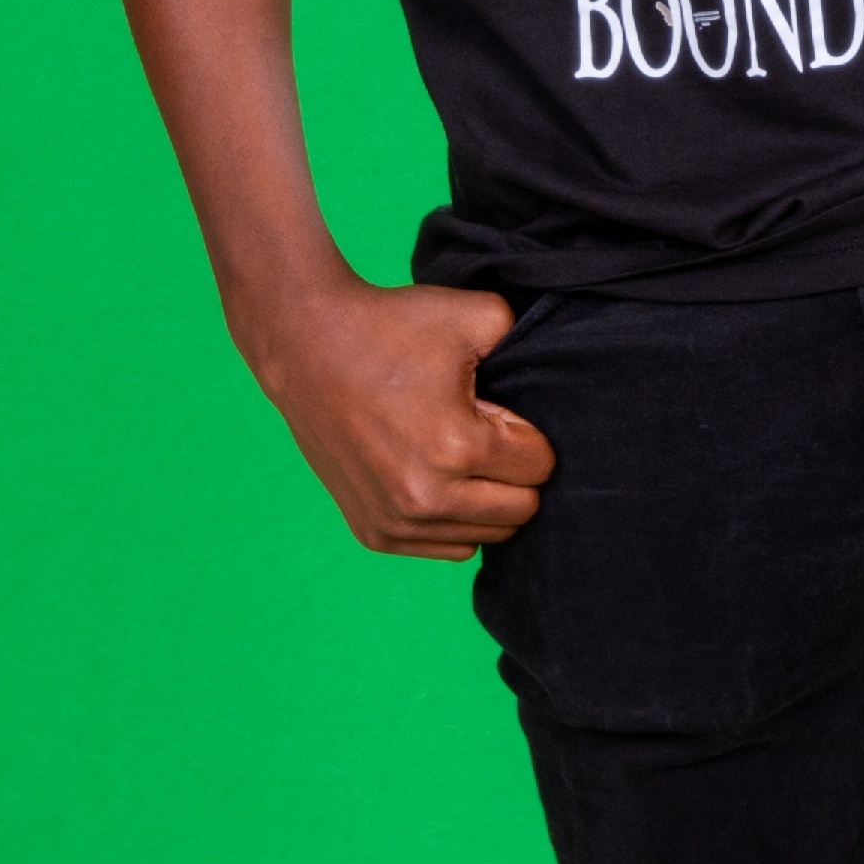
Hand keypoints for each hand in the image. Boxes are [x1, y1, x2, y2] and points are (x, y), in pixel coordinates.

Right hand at [234, 270, 556, 560]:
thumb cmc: (392, 326)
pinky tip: (432, 475)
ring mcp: (396, 522)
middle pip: (521, 511)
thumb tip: (556, 376)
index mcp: (458, 447)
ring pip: (485, 536)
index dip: (526, 433)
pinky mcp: (374, 532)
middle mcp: (426, 497)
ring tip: (452, 451)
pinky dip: (451, 518)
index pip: (540, 466)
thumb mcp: (477, 316)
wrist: (307, 344)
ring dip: (484, 499)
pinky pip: (446, 547)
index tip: (494, 408)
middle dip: (514, 472)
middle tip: (479, 431)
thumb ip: (529, 342)